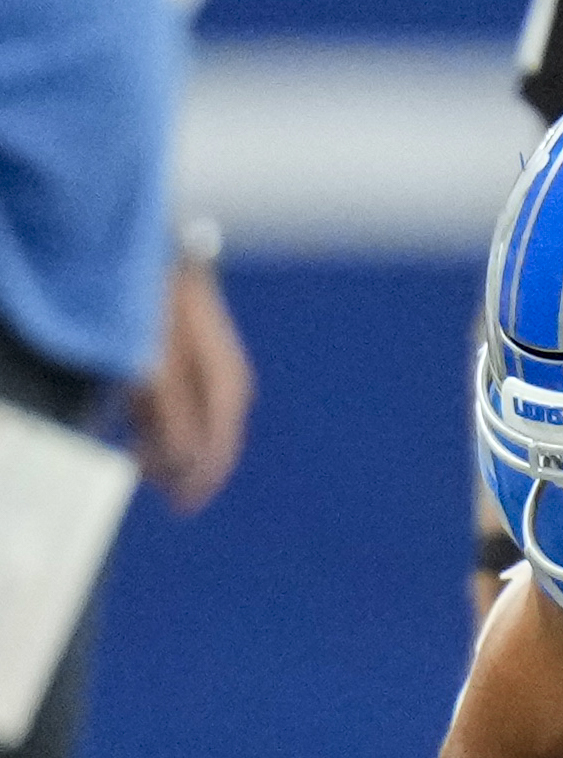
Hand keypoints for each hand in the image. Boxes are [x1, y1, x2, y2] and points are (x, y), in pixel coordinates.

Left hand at [129, 253, 253, 514]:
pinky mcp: (191, 352)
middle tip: (153, 485)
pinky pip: (179, 398)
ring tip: (138, 456)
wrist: (152, 251)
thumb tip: (182, 467)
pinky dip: (158, 417)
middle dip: (182, 465)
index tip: (179, 506)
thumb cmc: (156, 309)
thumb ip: (172, 425)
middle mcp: (228, 380)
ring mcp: (210, 365)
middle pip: (210, 438)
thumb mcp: (157, 373)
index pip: (221, 451)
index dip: (199, 482)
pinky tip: (138, 420)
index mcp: (230, 388)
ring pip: (192, 419)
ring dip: (167, 442)